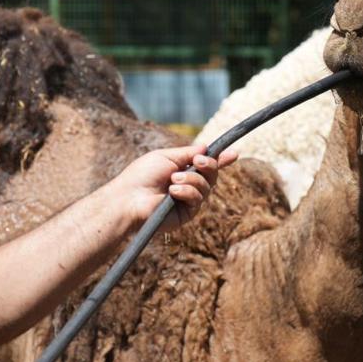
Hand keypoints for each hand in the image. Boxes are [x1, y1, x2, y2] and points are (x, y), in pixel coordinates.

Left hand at [113, 144, 237, 232]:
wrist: (129, 199)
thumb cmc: (142, 176)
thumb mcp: (166, 156)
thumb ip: (187, 152)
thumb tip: (206, 147)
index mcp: (182, 170)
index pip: (206, 165)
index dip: (221, 159)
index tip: (234, 153)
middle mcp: (188, 185)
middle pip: (212, 174)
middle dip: (209, 165)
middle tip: (197, 162)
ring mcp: (188, 200)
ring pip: (207, 186)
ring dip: (192, 179)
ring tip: (173, 180)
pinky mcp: (187, 214)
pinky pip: (198, 199)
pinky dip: (187, 192)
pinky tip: (173, 192)